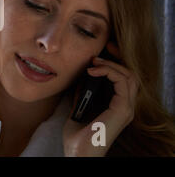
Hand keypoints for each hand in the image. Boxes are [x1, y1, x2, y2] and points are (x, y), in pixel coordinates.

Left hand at [63, 42, 138, 156]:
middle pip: (130, 74)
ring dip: (112, 64)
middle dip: (117, 58)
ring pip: (129, 75)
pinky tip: (93, 71)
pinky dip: (109, 71)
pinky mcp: (122, 110)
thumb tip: (80, 80)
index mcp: (117, 106)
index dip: (114, 63)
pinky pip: (123, 82)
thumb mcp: (78, 109)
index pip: (124, 79)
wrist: (78, 155)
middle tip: (99, 51)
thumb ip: (82, 96)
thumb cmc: (77, 138)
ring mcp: (125, 108)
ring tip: (94, 63)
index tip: (97, 54)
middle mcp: (125, 106)